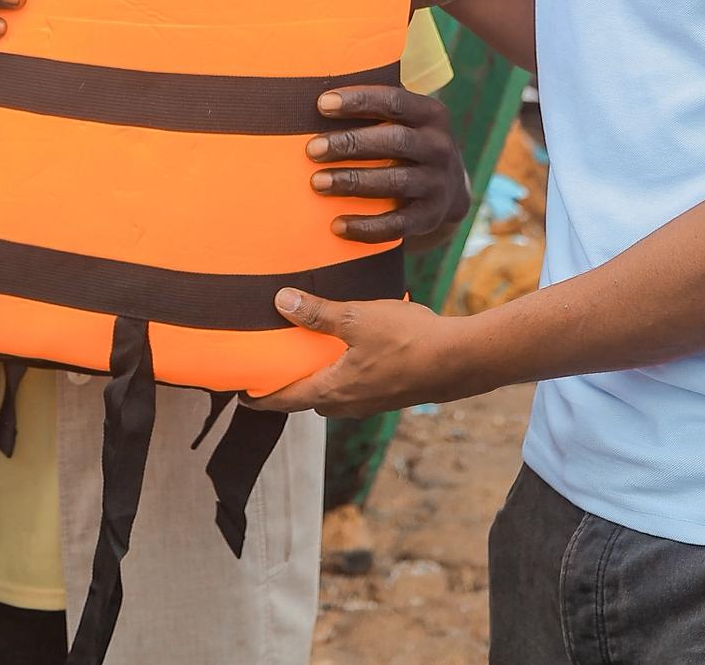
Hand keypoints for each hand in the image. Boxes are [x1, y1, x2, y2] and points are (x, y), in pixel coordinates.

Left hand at [250, 293, 479, 417]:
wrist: (459, 360)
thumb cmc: (407, 341)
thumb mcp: (357, 319)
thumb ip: (318, 313)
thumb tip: (281, 301)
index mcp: (333, 390)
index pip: (286, 399)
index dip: (263, 397)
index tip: (244, 396)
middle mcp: (349, 404)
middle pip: (310, 399)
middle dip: (293, 387)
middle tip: (278, 368)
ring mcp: (373, 401)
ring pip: (336, 393)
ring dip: (323, 378)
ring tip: (314, 354)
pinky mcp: (392, 392)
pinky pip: (358, 385)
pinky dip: (347, 371)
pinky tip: (354, 347)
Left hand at [310, 85, 469, 246]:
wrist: (449, 189)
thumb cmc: (406, 142)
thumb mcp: (404, 119)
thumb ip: (373, 106)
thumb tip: (313, 92)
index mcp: (430, 114)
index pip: (394, 101)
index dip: (359, 101)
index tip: (322, 104)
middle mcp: (439, 147)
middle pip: (394, 141)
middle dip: (350, 144)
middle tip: (312, 150)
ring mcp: (437, 183)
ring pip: (394, 182)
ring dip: (353, 182)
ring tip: (317, 183)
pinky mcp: (430, 216)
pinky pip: (397, 224)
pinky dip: (366, 227)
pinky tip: (337, 225)